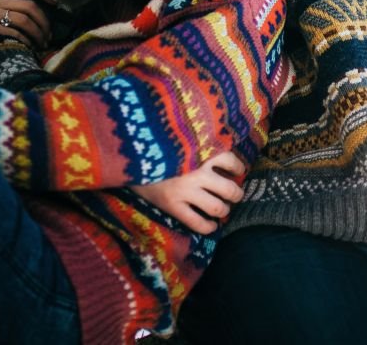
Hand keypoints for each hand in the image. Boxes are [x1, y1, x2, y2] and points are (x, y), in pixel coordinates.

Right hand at [131, 152, 246, 234]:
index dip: (238, 168)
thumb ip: (202, 145)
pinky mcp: (172, 206)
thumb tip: (223, 157)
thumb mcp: (183, 139)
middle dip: (236, 194)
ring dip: (224, 210)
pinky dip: (208, 227)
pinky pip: (197, 223)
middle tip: (234, 194)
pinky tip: (211, 225)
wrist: (128, 154)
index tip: (237, 171)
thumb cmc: (159, 144)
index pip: (231, 161)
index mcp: (202, 151)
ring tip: (222, 209)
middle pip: (230, 189)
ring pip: (218, 208)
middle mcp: (197, 172)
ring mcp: (185, 191)